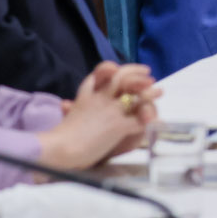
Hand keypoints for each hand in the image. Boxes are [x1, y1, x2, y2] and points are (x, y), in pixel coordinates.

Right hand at [39, 70, 159, 171]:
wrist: (58, 149)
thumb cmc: (60, 137)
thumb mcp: (67, 114)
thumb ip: (71, 107)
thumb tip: (64, 103)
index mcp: (86, 94)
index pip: (100, 72)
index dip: (112, 68)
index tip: (120, 68)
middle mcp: (100, 98)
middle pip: (121, 77)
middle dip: (136, 74)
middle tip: (148, 76)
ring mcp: (110, 110)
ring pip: (135, 95)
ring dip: (149, 93)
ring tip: (158, 91)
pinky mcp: (117, 126)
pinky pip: (139, 120)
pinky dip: (148, 120)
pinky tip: (154, 121)